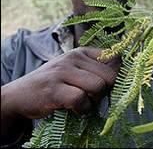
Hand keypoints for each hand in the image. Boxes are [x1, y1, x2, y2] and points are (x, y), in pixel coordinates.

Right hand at [2, 47, 119, 119]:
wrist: (19, 95)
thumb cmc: (55, 84)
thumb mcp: (75, 71)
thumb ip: (96, 71)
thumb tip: (124, 77)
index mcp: (82, 52)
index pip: (115, 57)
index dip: (119, 74)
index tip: (111, 85)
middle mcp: (73, 57)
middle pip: (110, 76)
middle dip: (106, 91)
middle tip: (93, 98)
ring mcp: (62, 72)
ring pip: (98, 87)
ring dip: (94, 101)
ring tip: (82, 102)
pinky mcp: (53, 89)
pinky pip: (81, 99)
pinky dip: (81, 109)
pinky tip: (74, 108)